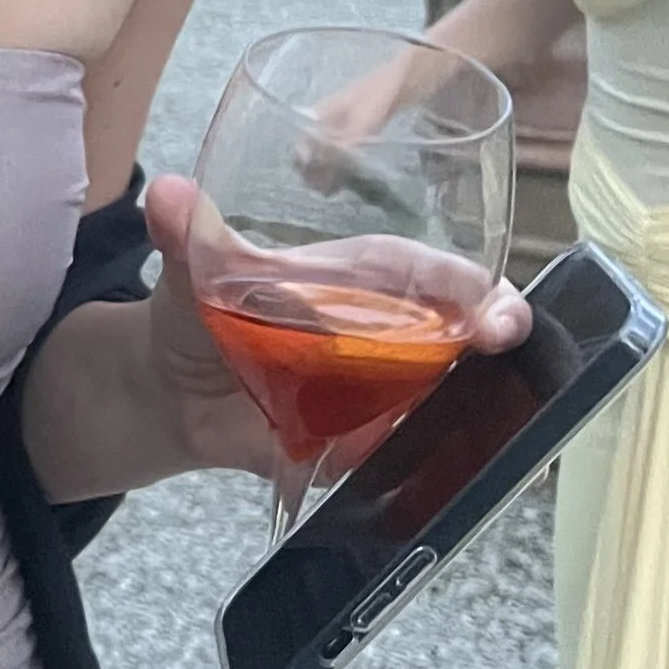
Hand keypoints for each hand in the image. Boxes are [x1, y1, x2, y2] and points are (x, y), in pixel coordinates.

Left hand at [141, 174, 529, 482]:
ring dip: (475, 405)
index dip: (470, 287)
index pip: (430, 273)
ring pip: (446, 392)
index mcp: (357, 276)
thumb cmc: (197, 312)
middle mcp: (382, 328)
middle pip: (459, 329)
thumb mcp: (195, 270)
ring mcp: (377, 387)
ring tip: (499, 420)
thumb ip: (187, 235)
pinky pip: (404, 451)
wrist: (168, 393)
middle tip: (504, 345)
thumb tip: (164, 195)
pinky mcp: (360, 440)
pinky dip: (423, 463)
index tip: (495, 310)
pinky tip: (437, 473)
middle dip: (494, 334)